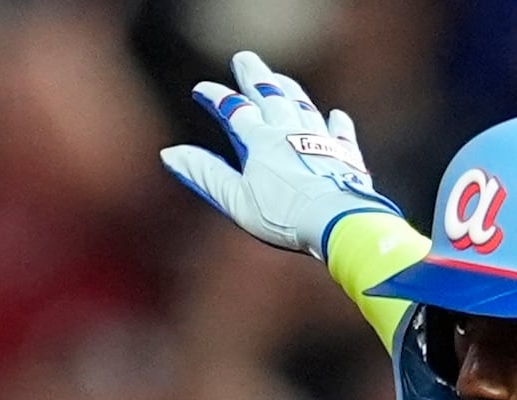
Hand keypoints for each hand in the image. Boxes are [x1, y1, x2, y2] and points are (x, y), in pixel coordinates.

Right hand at [158, 51, 401, 260]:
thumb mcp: (235, 199)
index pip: (234, 110)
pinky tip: (336, 115)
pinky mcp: (346, 157)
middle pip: (271, 95)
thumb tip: (170, 153)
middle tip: (244, 59)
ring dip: (290, 90)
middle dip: (255, 76)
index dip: (217, 97)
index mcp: (261, 141)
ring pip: (303, 106)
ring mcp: (320, 141)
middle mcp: (291, 132)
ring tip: (281, 79)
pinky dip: (337, 123)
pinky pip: (340, 134)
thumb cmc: (283, 215)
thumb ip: (205, 174)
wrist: (336, 222)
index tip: (202, 89)